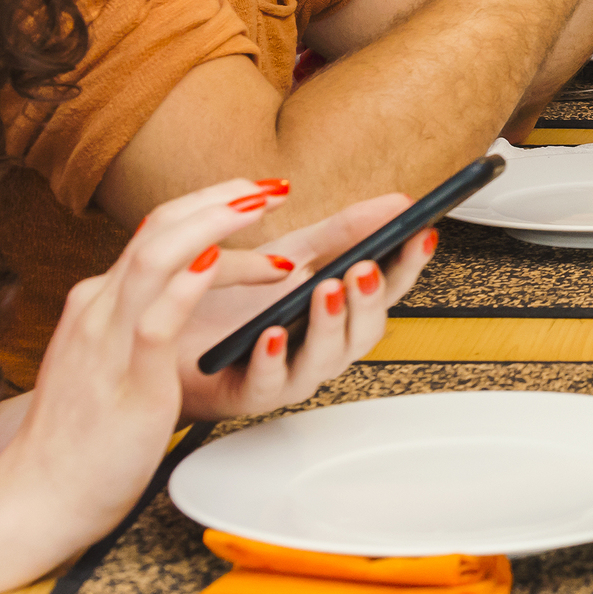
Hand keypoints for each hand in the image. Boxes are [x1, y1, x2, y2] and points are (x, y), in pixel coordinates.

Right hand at [0, 180, 313, 549]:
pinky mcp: (127, 382)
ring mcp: (109, 342)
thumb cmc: (80, 437)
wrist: (36, 496)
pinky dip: (187, 286)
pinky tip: (218, 262)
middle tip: (274, 188)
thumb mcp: (105, 360)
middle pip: (159, 230)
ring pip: (156, 259)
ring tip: (264, 207)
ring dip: (215, 225)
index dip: (206, 204)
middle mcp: (99, 310)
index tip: (252, 193)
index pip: (154, 232)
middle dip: (221, 200)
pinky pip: (156, 322)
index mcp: (98, 305)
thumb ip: (133, 321)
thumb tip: (180, 288)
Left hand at [176, 192, 437, 422]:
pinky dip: (275, 358)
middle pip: (366, 331)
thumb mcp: (291, 256)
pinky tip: (273, 333)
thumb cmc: (233, 304)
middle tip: (364, 267)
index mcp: (340, 313)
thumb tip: (396, 202)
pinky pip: (270, 381)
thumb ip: (343, 233)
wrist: (171, 332)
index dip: (408, 264)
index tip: (420, 234)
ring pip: (326, 359)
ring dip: (330, 324)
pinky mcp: (250, 391)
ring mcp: (292, 371)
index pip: (387, 289)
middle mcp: (324, 345)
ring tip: (327, 290)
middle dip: (369, 299)